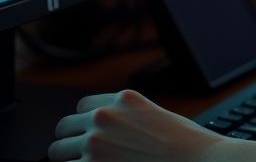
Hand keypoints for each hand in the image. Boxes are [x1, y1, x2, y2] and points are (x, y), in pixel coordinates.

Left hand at [48, 89, 255, 161]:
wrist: (199, 160)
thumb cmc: (187, 145)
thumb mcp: (156, 116)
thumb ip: (128, 118)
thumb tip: (113, 132)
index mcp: (122, 100)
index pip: (82, 106)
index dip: (84, 123)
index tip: (86, 134)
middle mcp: (104, 117)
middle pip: (64, 127)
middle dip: (70, 142)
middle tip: (77, 155)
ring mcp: (96, 143)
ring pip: (57, 152)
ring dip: (67, 160)